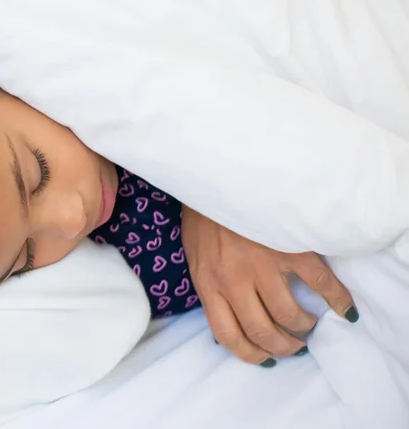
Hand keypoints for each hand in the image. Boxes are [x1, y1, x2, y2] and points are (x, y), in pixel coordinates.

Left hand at [182, 206, 356, 366]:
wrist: (216, 179)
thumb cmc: (204, 219)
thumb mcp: (195, 257)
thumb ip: (209, 286)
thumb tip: (225, 316)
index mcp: (208, 284)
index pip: (228, 336)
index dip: (250, 354)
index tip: (265, 358)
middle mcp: (233, 281)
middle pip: (263, 332)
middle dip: (282, 347)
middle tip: (292, 345)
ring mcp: (262, 266)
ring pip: (289, 315)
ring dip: (303, 327)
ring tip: (307, 324)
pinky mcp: (288, 249)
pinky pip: (320, 283)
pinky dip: (336, 299)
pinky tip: (342, 308)